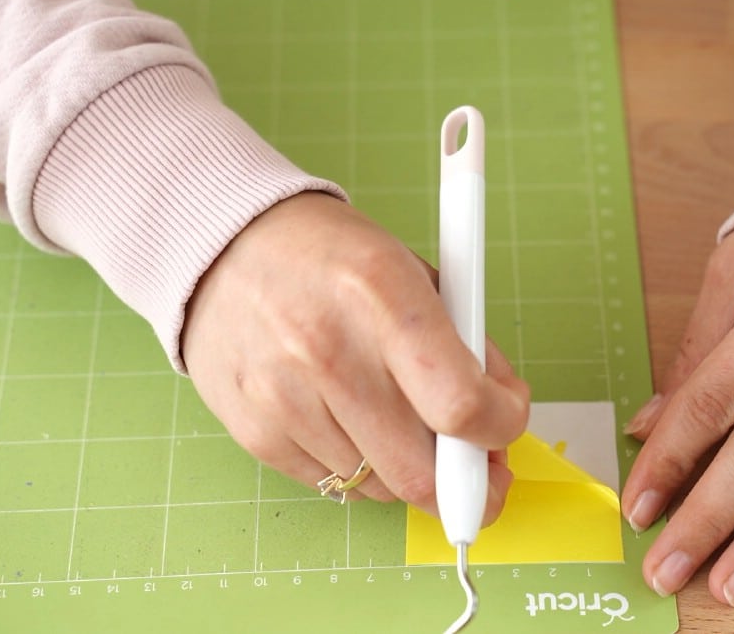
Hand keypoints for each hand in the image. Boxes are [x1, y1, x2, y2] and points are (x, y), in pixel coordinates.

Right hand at [181, 192, 529, 522]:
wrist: (227, 247)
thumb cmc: (333, 259)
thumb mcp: (415, 273)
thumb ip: (466, 347)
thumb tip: (502, 419)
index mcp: (381, 296)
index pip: (460, 405)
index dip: (501, 427)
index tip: (506, 420)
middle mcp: (327, 351)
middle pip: (420, 472)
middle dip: (466, 481)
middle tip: (477, 462)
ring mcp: (283, 398)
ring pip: (380, 486)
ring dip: (409, 467)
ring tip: (402, 418)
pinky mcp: (255, 432)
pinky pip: (335, 485)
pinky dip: (361, 467)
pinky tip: (354, 420)